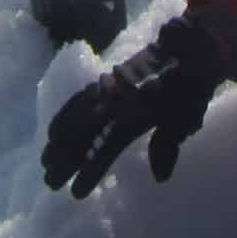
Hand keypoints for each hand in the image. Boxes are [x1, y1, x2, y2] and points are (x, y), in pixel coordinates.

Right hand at [41, 14, 224, 197]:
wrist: (187, 45)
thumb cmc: (191, 87)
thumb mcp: (186, 117)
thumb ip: (168, 145)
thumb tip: (159, 177)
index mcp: (137, 114)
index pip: (106, 148)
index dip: (90, 171)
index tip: (75, 192)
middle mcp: (116, 102)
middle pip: (84, 134)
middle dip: (66, 159)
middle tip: (49, 182)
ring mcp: (108, 88)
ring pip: (76, 116)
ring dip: (60, 140)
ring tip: (45, 160)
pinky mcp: (106, 79)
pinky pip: (79, 97)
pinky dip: (65, 114)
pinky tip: (55, 129)